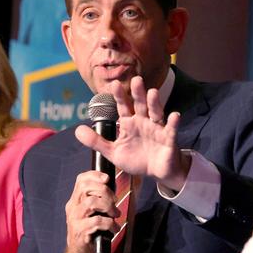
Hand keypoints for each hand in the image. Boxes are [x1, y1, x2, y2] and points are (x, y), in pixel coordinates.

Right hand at [52, 171, 120, 252]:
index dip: (95, 175)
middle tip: (115, 200)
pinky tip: (114, 229)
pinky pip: (97, 222)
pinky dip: (109, 224)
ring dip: (108, 206)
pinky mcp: (80, 233)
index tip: (108, 179)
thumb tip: (113, 191)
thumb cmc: (89, 234)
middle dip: (104, 191)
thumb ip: (98, 202)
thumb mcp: (92, 215)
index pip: (81, 180)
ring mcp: (75, 221)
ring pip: (91, 202)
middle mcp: (73, 209)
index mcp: (75, 202)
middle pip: (86, 188)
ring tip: (115, 214)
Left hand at [75, 76, 191, 190]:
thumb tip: (77, 131)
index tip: (114, 84)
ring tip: (153, 92)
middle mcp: (144, 122)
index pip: (123, 107)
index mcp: (130, 123)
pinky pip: (171, 129)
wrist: (156, 172)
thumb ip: (96, 141)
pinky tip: (175, 115)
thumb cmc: (136, 159)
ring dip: (155, 103)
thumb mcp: (113, 152)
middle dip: (138, 93)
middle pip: (140, 105)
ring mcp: (157, 129)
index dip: (120, 96)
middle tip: (136, 80)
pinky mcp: (169, 139)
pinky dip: (173, 123)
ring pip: (156, 112)